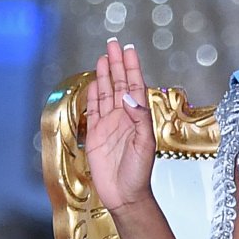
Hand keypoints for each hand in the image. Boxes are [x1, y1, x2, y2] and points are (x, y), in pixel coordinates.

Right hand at [85, 38, 156, 211]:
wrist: (124, 194)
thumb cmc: (139, 172)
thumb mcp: (144, 144)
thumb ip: (138, 119)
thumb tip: (128, 97)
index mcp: (139, 117)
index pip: (135, 85)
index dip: (132, 67)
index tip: (129, 49)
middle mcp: (124, 116)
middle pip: (120, 83)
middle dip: (117, 63)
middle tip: (113, 43)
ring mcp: (109, 124)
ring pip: (107, 93)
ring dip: (105, 75)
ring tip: (104, 57)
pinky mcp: (95, 134)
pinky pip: (94, 109)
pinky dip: (93, 95)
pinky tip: (94, 82)